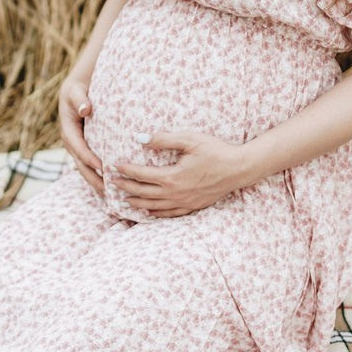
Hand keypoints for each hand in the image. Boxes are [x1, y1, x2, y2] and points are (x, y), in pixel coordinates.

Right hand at [57, 74, 103, 194]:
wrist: (75, 89)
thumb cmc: (78, 88)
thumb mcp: (76, 91)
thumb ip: (81, 99)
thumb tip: (86, 109)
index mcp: (68, 131)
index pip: (79, 148)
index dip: (89, 158)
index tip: (103, 167)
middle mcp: (72, 142)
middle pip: (81, 165)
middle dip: (94, 179)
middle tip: (108, 192)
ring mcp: (78, 147)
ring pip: (86, 170)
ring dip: (97, 183)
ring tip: (111, 198)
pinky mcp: (85, 149)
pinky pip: (91, 166)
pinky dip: (100, 177)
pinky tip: (112, 189)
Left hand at [111, 131, 251, 217]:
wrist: (239, 168)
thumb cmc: (216, 151)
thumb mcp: (190, 140)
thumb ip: (164, 140)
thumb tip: (140, 138)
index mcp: (172, 176)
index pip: (141, 174)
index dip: (126, 170)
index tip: (114, 165)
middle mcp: (175, 193)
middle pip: (144, 192)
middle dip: (126, 187)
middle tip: (113, 183)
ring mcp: (184, 202)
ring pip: (154, 206)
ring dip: (137, 202)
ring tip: (125, 198)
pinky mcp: (193, 206)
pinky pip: (170, 214)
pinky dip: (156, 213)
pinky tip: (150, 212)